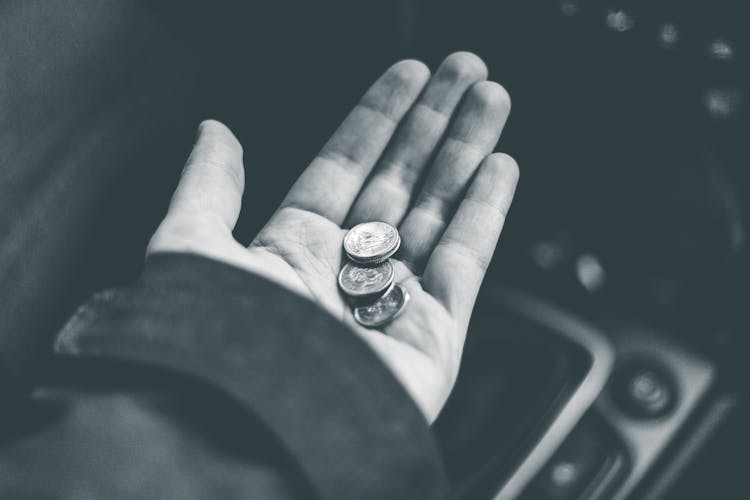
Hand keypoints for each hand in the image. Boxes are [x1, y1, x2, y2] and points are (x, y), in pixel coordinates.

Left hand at [147, 52, 517, 421]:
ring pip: (439, 212)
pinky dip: (485, 214)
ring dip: (466, 153)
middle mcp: (347, 275)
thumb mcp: (190, 247)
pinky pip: (464, 265)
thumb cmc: (216, 345)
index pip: (345, 167)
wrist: (254, 432)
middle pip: (402, 181)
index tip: (407, 74)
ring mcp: (393, 304)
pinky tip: (498, 167)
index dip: (378, 119)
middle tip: (465, 69)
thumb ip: (207, 186)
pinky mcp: (432, 337)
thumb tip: (212, 130)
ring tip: (492, 98)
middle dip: (434, 123)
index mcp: (293, 252)